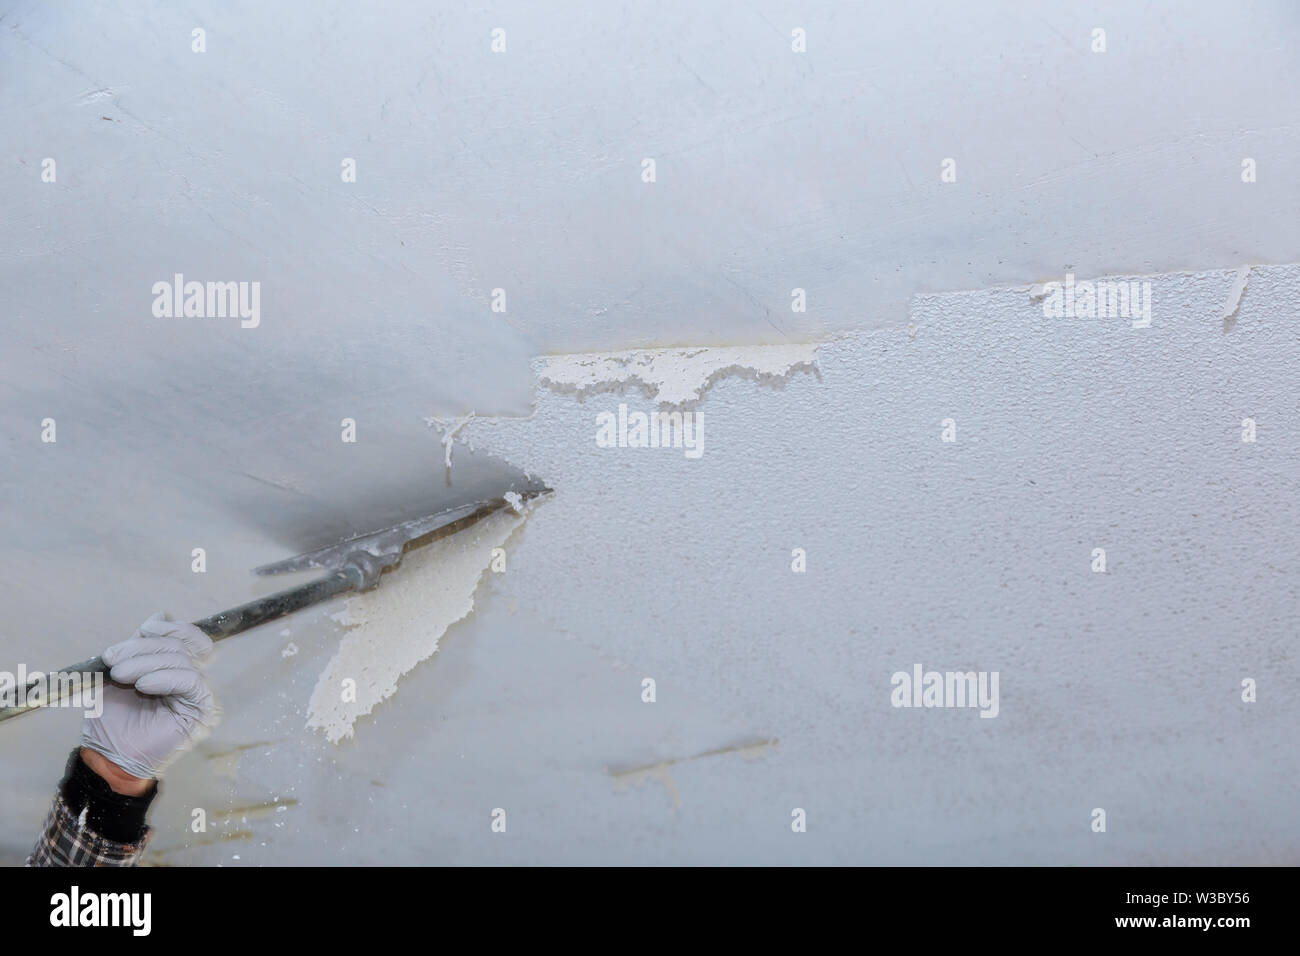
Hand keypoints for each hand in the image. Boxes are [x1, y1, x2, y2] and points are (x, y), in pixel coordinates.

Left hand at [81, 613, 218, 784]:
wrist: (108, 756)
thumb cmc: (112, 721)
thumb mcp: (119, 673)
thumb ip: (139, 646)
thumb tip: (159, 616)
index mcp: (175, 668)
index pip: (186, 636)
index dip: (165, 629)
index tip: (134, 635)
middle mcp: (191, 678)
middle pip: (180, 645)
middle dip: (144, 648)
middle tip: (113, 661)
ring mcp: (199, 694)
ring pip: (183, 660)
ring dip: (147, 663)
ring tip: (121, 676)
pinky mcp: (203, 710)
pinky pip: (191, 681)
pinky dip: (165, 678)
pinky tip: (144, 685)